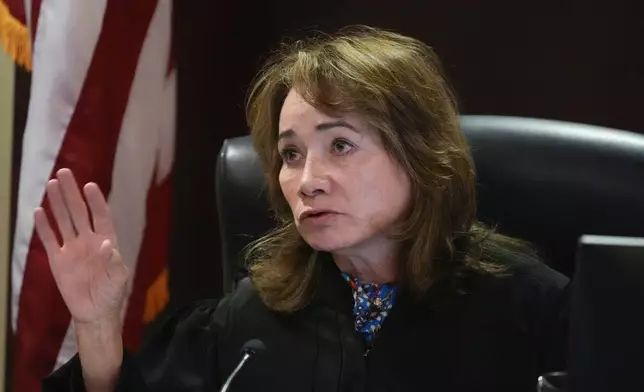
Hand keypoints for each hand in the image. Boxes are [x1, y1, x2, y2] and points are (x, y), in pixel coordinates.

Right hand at [34, 168, 128, 327]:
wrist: (95, 312)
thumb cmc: (112, 293)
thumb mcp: (119, 278)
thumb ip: (113, 261)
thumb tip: (106, 245)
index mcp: (106, 240)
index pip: (100, 216)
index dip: (95, 201)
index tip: (89, 186)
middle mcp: (88, 240)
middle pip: (78, 212)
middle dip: (72, 193)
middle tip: (64, 173)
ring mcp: (72, 248)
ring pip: (63, 221)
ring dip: (57, 203)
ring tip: (51, 184)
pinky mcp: (58, 260)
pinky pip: (49, 240)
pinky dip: (43, 227)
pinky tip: (38, 211)